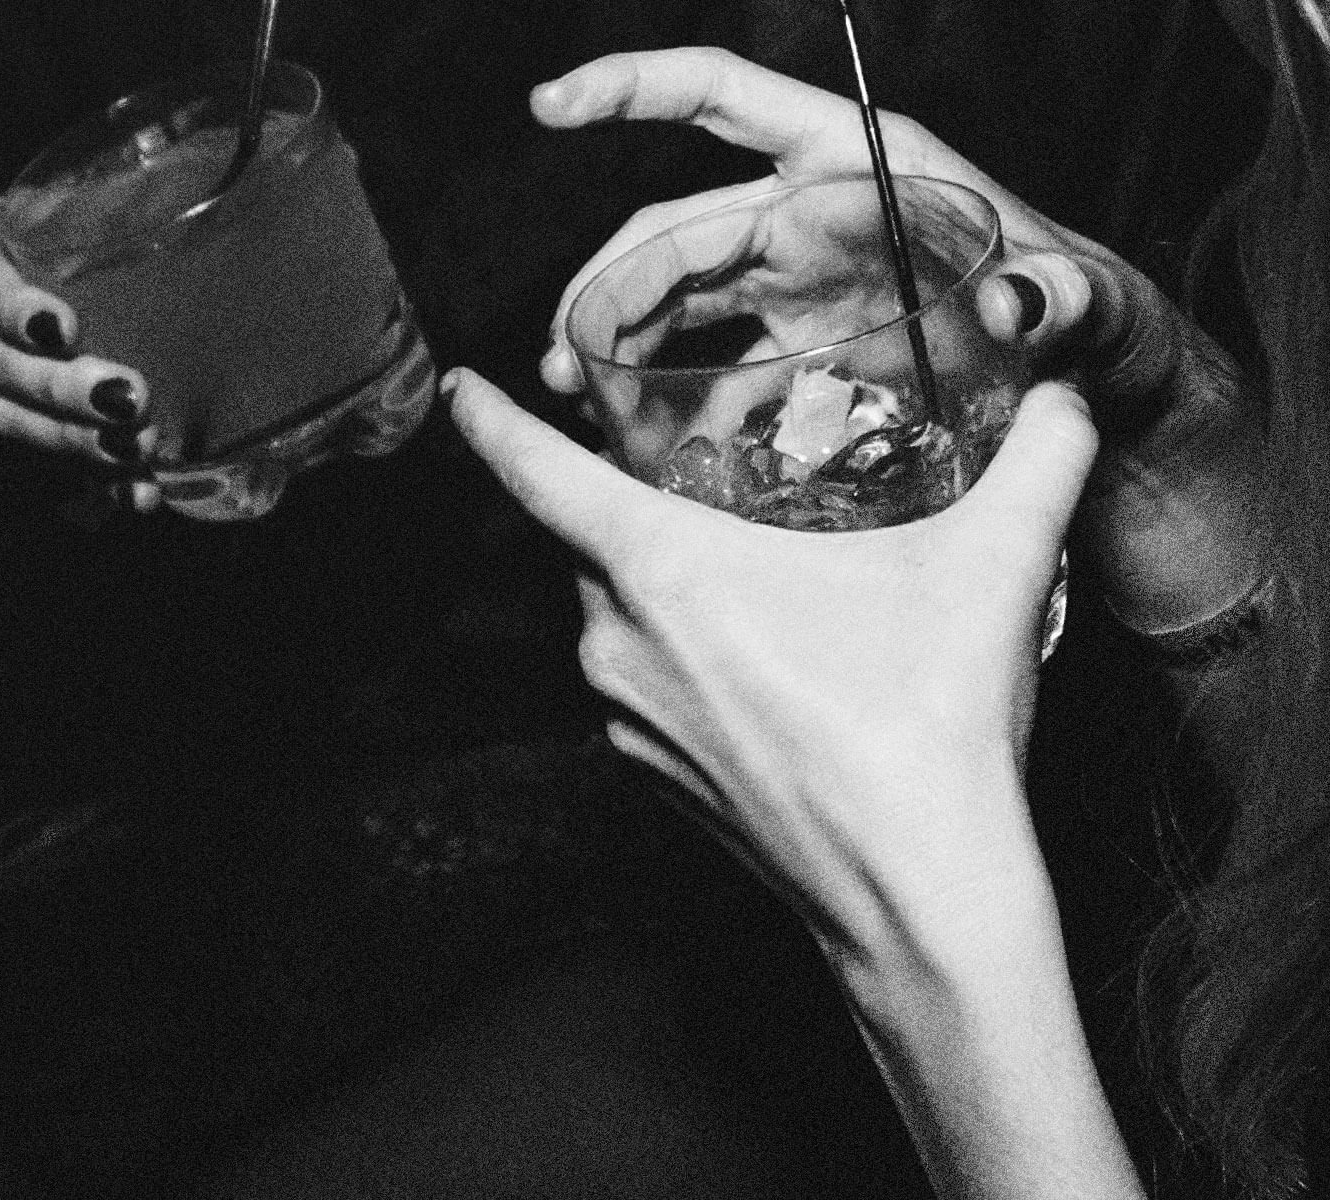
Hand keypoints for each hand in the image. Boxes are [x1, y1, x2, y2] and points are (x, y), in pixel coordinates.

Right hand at [0, 198, 162, 510]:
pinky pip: (35, 474)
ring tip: (139, 449)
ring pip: (2, 421)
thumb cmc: (126, 247)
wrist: (113, 313)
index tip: (64, 328)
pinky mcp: (11, 438)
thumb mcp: (136, 212)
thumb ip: (178, 202)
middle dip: (58, 389)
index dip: (15, 307)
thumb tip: (288, 164)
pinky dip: (92, 488)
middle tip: (131, 400)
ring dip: (71, 442)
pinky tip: (139, 495)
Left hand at [448, 366, 1095, 951]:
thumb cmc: (929, 726)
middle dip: (644, 507)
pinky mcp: (647, 774)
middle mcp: (615, 642)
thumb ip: (1037, 460)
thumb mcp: (991, 567)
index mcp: (661, 569)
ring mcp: (624, 717)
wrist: (916, 896)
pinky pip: (644, 686)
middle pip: (597, 543)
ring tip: (765, 586)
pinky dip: (685, 662)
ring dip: (673, 591)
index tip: (461, 389)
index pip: (538, 474)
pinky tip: (769, 669)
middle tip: (718, 484)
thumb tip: (1069, 396)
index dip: (494, 423)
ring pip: (622, 618)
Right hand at [532, 48, 1263, 633]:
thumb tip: (1029, 302)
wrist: (1098, 394)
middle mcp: (813, 214)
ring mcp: (800, 283)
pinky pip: (714, 365)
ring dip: (618, 343)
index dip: (634, 90)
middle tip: (568, 364)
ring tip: (580, 401)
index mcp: (857, 166)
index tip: (553, 106)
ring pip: (678, 295)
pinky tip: (645, 444)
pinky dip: (672, 398)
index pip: (724, 100)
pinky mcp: (801, 348)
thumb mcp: (1093, 304)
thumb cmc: (1101, 325)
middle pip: (677, 226)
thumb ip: (1065, 298)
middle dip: (608, 284)